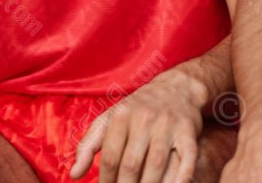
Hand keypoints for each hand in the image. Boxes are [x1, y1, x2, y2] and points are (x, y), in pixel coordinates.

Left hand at [70, 70, 204, 182]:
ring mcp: (167, 125)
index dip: (106, 181)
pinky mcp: (188, 132)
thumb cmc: (138, 110)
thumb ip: (89, 145)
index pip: (110, 157)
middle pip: (131, 164)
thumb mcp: (110, 119)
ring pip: (155, 166)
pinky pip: (185, 163)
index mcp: (122, 115)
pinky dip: (178, 181)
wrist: (176, 88)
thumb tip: (74, 175)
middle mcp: (144, 118)